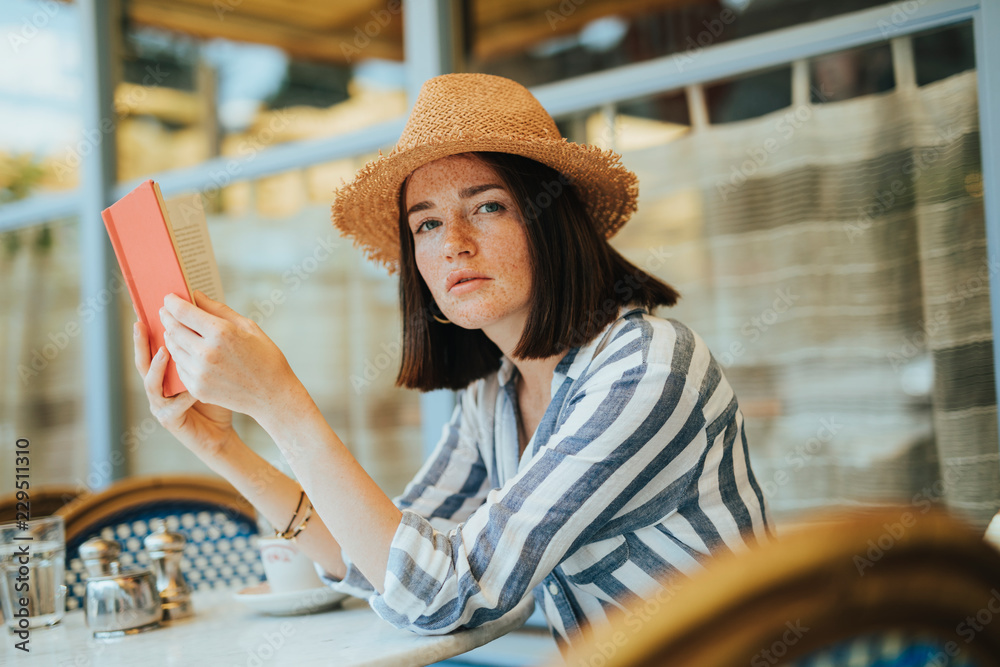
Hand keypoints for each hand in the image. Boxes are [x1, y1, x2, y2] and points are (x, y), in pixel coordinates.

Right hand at [134, 319, 234, 458]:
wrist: (223, 431)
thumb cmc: (220, 395)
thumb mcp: (215, 363)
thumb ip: (205, 338)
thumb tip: (199, 304)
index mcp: (166, 370)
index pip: (154, 345)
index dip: (150, 328)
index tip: (150, 308)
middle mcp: (158, 385)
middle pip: (143, 360)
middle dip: (141, 341)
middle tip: (142, 322)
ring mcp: (160, 403)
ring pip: (151, 383)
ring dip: (156, 366)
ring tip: (164, 350)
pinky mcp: (169, 420)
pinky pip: (172, 406)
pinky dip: (182, 396)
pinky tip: (192, 390)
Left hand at [157, 290, 299, 421]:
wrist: (272, 395)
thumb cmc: (265, 358)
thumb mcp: (248, 327)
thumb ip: (219, 310)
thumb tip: (196, 296)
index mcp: (221, 333)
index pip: (183, 312)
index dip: (172, 302)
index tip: (169, 298)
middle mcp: (206, 353)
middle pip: (173, 329)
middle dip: (167, 317)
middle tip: (166, 312)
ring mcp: (200, 373)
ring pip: (172, 348)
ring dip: (171, 336)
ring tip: (176, 330)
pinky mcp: (197, 388)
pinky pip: (179, 367)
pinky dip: (180, 356)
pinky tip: (188, 351)